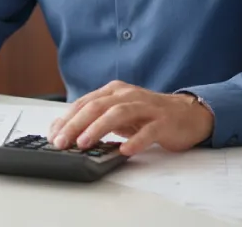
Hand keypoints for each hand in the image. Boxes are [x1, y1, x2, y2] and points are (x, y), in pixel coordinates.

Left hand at [47, 81, 213, 156]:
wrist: (188, 115)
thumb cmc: (147, 116)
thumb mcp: (119, 115)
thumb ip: (95, 119)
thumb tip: (63, 131)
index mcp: (114, 91)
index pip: (85, 103)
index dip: (67, 119)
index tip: (53, 136)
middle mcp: (128, 95)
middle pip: (98, 106)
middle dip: (76, 124)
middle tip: (62, 142)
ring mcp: (147, 107)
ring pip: (119, 113)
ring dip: (99, 128)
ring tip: (84, 143)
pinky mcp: (164, 122)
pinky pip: (149, 131)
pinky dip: (136, 140)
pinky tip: (125, 150)